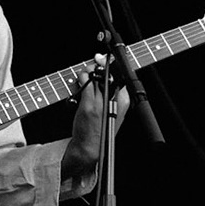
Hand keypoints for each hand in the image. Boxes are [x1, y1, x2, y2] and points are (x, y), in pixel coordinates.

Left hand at [62, 57, 131, 178]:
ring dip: (90, 70)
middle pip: (108, 74)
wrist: (90, 147)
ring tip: (87, 72)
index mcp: (123, 102)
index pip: (121, 77)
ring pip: (96, 76)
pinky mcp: (89, 104)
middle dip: (101, 63)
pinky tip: (81, 78)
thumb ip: (115, 98)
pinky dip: (82, 76)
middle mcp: (114, 101)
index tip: (108, 57)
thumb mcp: (114, 115)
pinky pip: (85, 82)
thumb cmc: (100, 131)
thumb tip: (110, 79)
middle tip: (97, 59)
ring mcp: (101, 102)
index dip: (114, 64)